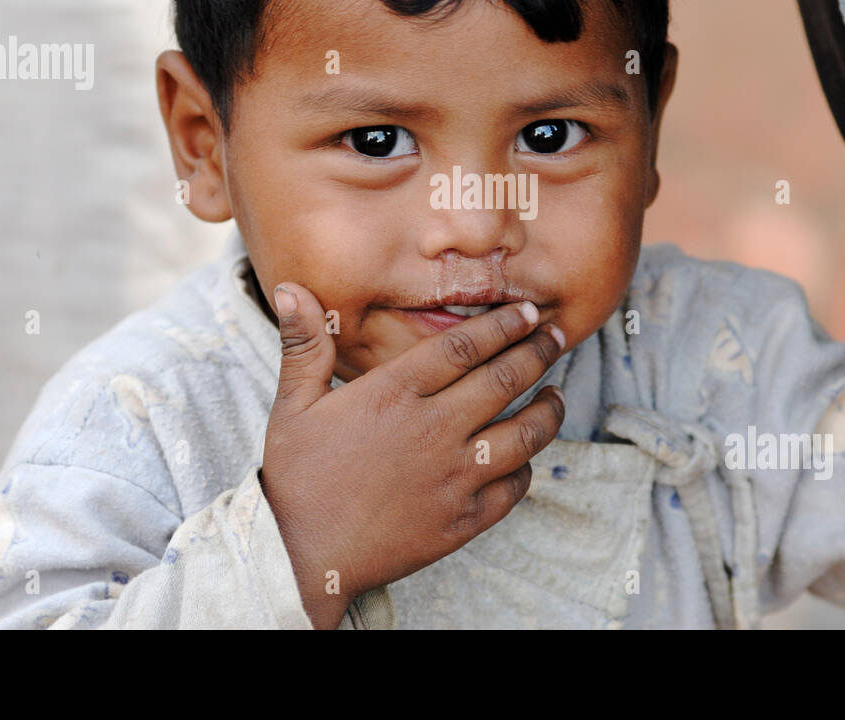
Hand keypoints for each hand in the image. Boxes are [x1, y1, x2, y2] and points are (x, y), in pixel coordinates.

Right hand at [259, 283, 565, 628]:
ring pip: (524, 434)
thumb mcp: (292, 405)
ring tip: (556, 394)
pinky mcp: (462, 519)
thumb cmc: (297, 478)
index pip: (465, 345)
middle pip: (504, 379)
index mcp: (394, 393)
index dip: (504, 324)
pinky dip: (527, 467)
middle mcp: (432, 429)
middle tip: (555, 337)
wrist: (301, 557)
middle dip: (538, 352)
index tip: (528, 312)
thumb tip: (288, 288)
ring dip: (548, 409)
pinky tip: (526, 455)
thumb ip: (304, 345)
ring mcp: (452, 477)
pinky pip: (513, 487)